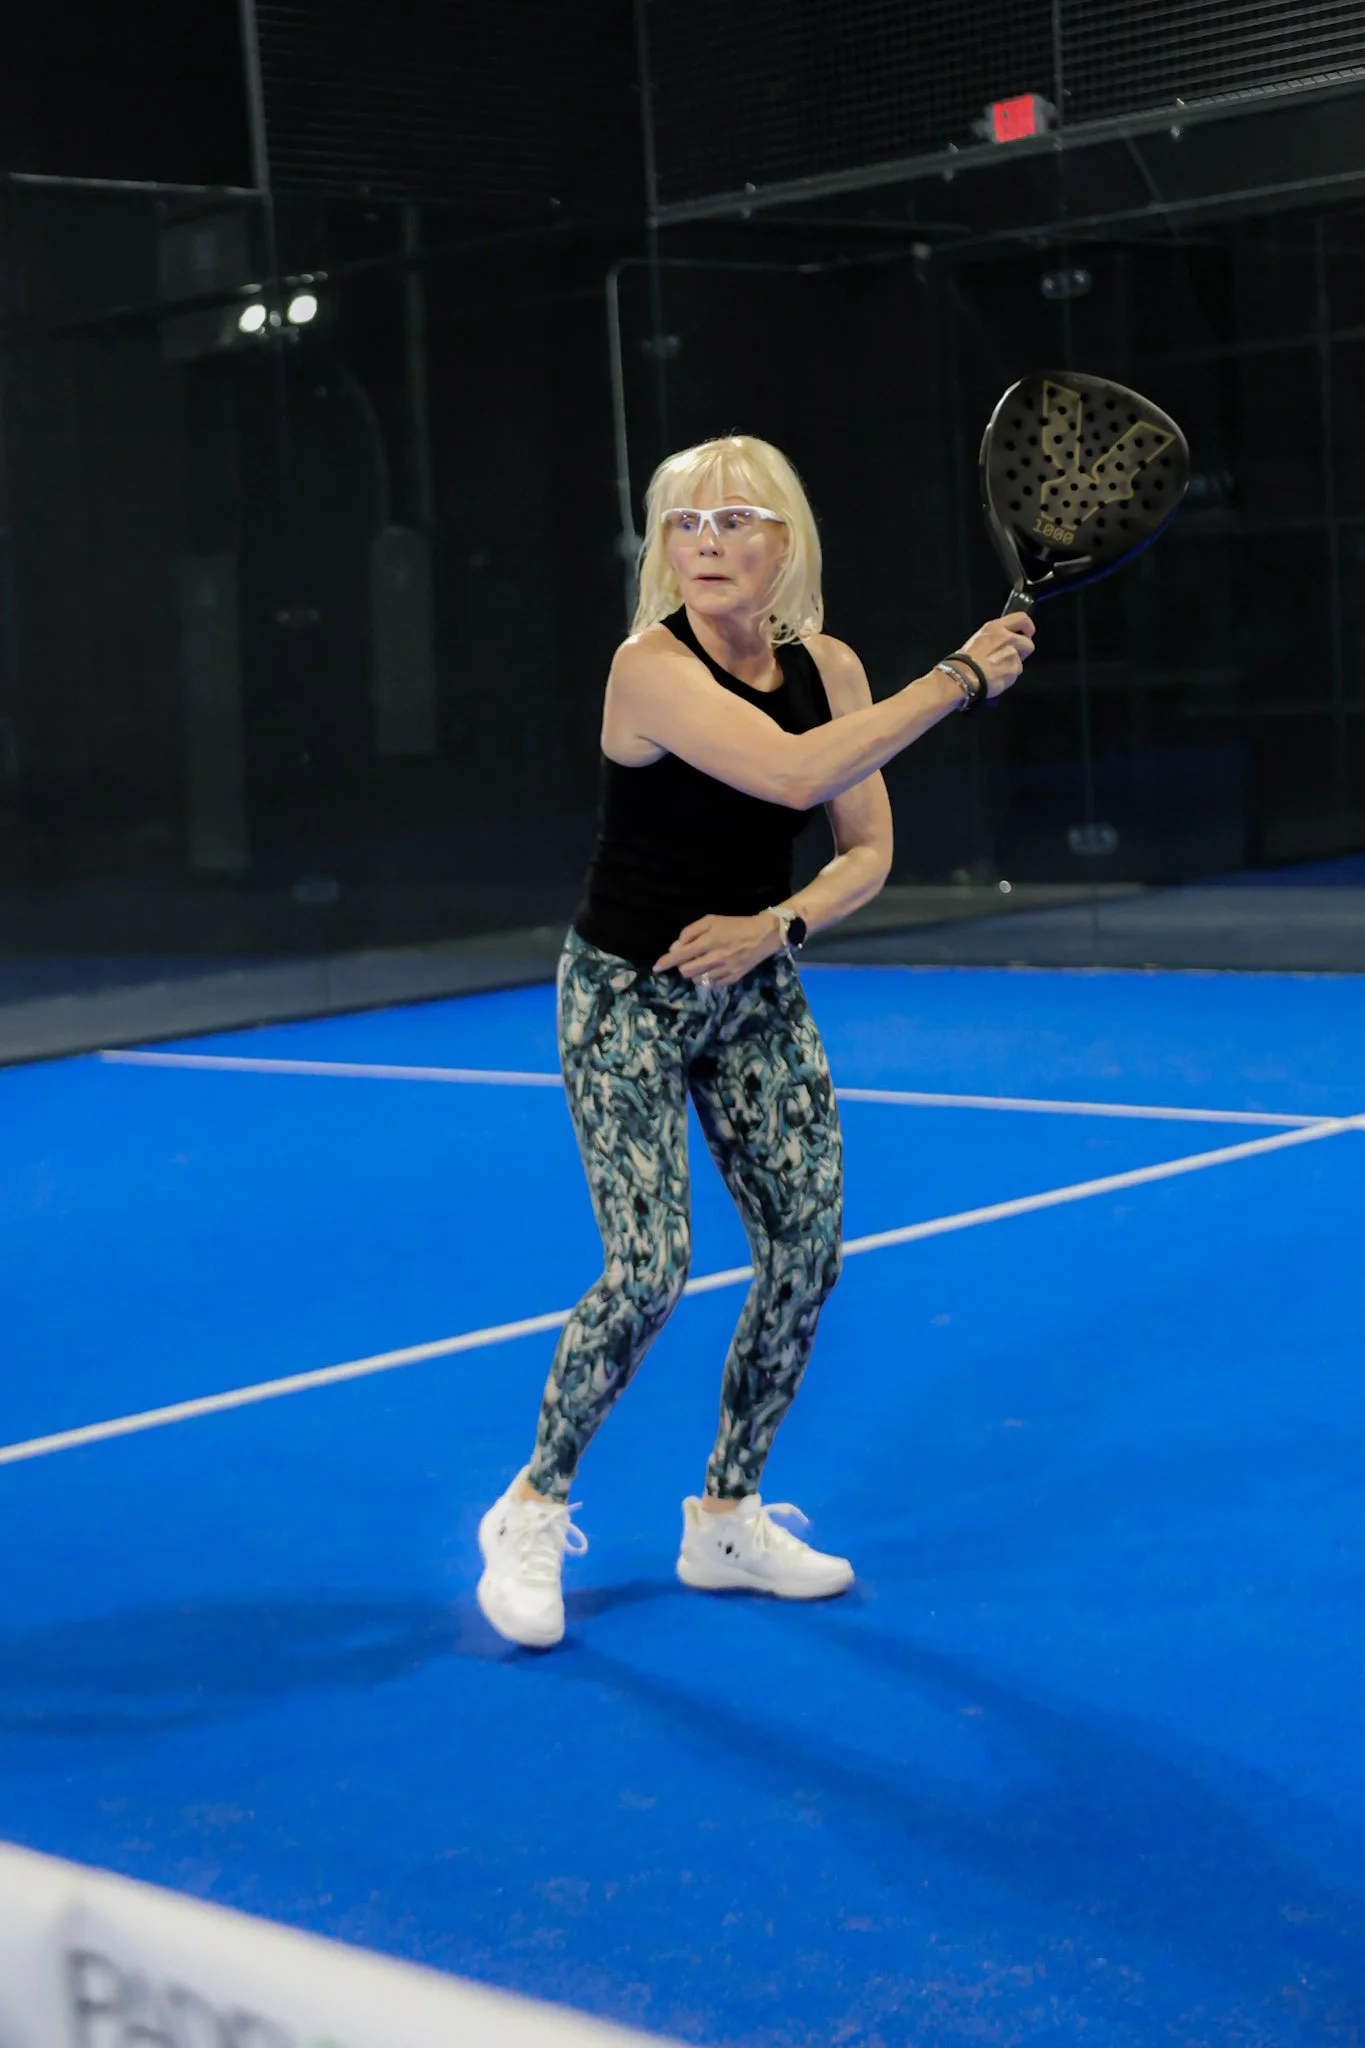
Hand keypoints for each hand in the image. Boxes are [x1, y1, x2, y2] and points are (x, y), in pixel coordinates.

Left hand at [654, 912, 782, 986]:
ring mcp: (724, 970)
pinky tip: (713, 968)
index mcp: (708, 941)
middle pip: (686, 971)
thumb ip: (691, 932)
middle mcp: (714, 958)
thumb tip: (675, 947)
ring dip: (695, 972)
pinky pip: (712, 984)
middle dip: (682, 966)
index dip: (666, 962)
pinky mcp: (732, 978)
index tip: (656, 968)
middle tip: (689, 959)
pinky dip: (708, 978)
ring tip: (703, 962)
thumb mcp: (711, 920)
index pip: (680, 955)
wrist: (763, 935)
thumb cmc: (735, 925)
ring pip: (698, 980)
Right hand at [957, 612, 1035, 698]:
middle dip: (1023, 651)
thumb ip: (995, 637)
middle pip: (1028, 643)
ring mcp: (1012, 655)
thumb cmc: (965, 660)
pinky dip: (1007, 677)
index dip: (1028, 627)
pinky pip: (1015, 674)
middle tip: (1011, 657)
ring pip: (1020, 661)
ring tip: (996, 670)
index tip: (1027, 634)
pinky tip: (996, 677)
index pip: (1022, 619)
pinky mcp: (1013, 670)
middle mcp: (1007, 638)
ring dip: (1012, 666)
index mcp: (996, 627)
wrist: (962, 676)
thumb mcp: (979, 638)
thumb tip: (1004, 643)